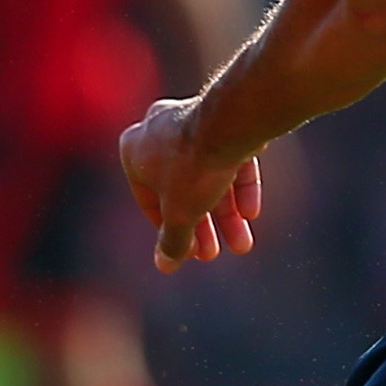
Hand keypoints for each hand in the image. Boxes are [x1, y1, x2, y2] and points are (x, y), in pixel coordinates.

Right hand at [118, 96, 262, 272]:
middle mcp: (160, 129)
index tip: (186, 251)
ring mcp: (194, 120)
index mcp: (134, 148)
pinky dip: (239, 185)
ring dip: (226, 213)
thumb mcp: (179, 214)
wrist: (231, 124)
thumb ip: (172, 241)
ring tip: (242, 245)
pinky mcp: (226, 119)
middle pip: (183, 188)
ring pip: (210, 175)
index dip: (170, 230)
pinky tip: (251, 213)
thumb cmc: (193, 167)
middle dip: (202, 225)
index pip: (148, 198)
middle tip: (213, 253)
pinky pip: (231, 158)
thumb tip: (165, 265)